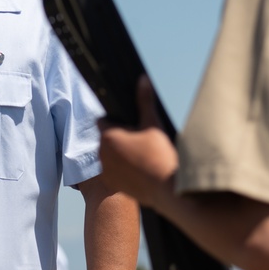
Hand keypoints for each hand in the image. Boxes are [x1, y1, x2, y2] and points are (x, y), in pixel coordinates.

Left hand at [98, 76, 177, 208]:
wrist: (167, 190)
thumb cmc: (160, 155)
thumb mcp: (153, 124)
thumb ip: (144, 101)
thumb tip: (142, 79)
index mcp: (108, 137)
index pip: (103, 121)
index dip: (117, 121)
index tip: (131, 125)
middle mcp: (101, 155)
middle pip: (107, 139)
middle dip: (119, 137)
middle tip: (140, 141)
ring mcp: (106, 171)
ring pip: (110, 156)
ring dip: (119, 154)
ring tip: (141, 157)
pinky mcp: (112, 185)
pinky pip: (114, 171)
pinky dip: (122, 169)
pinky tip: (139, 170)